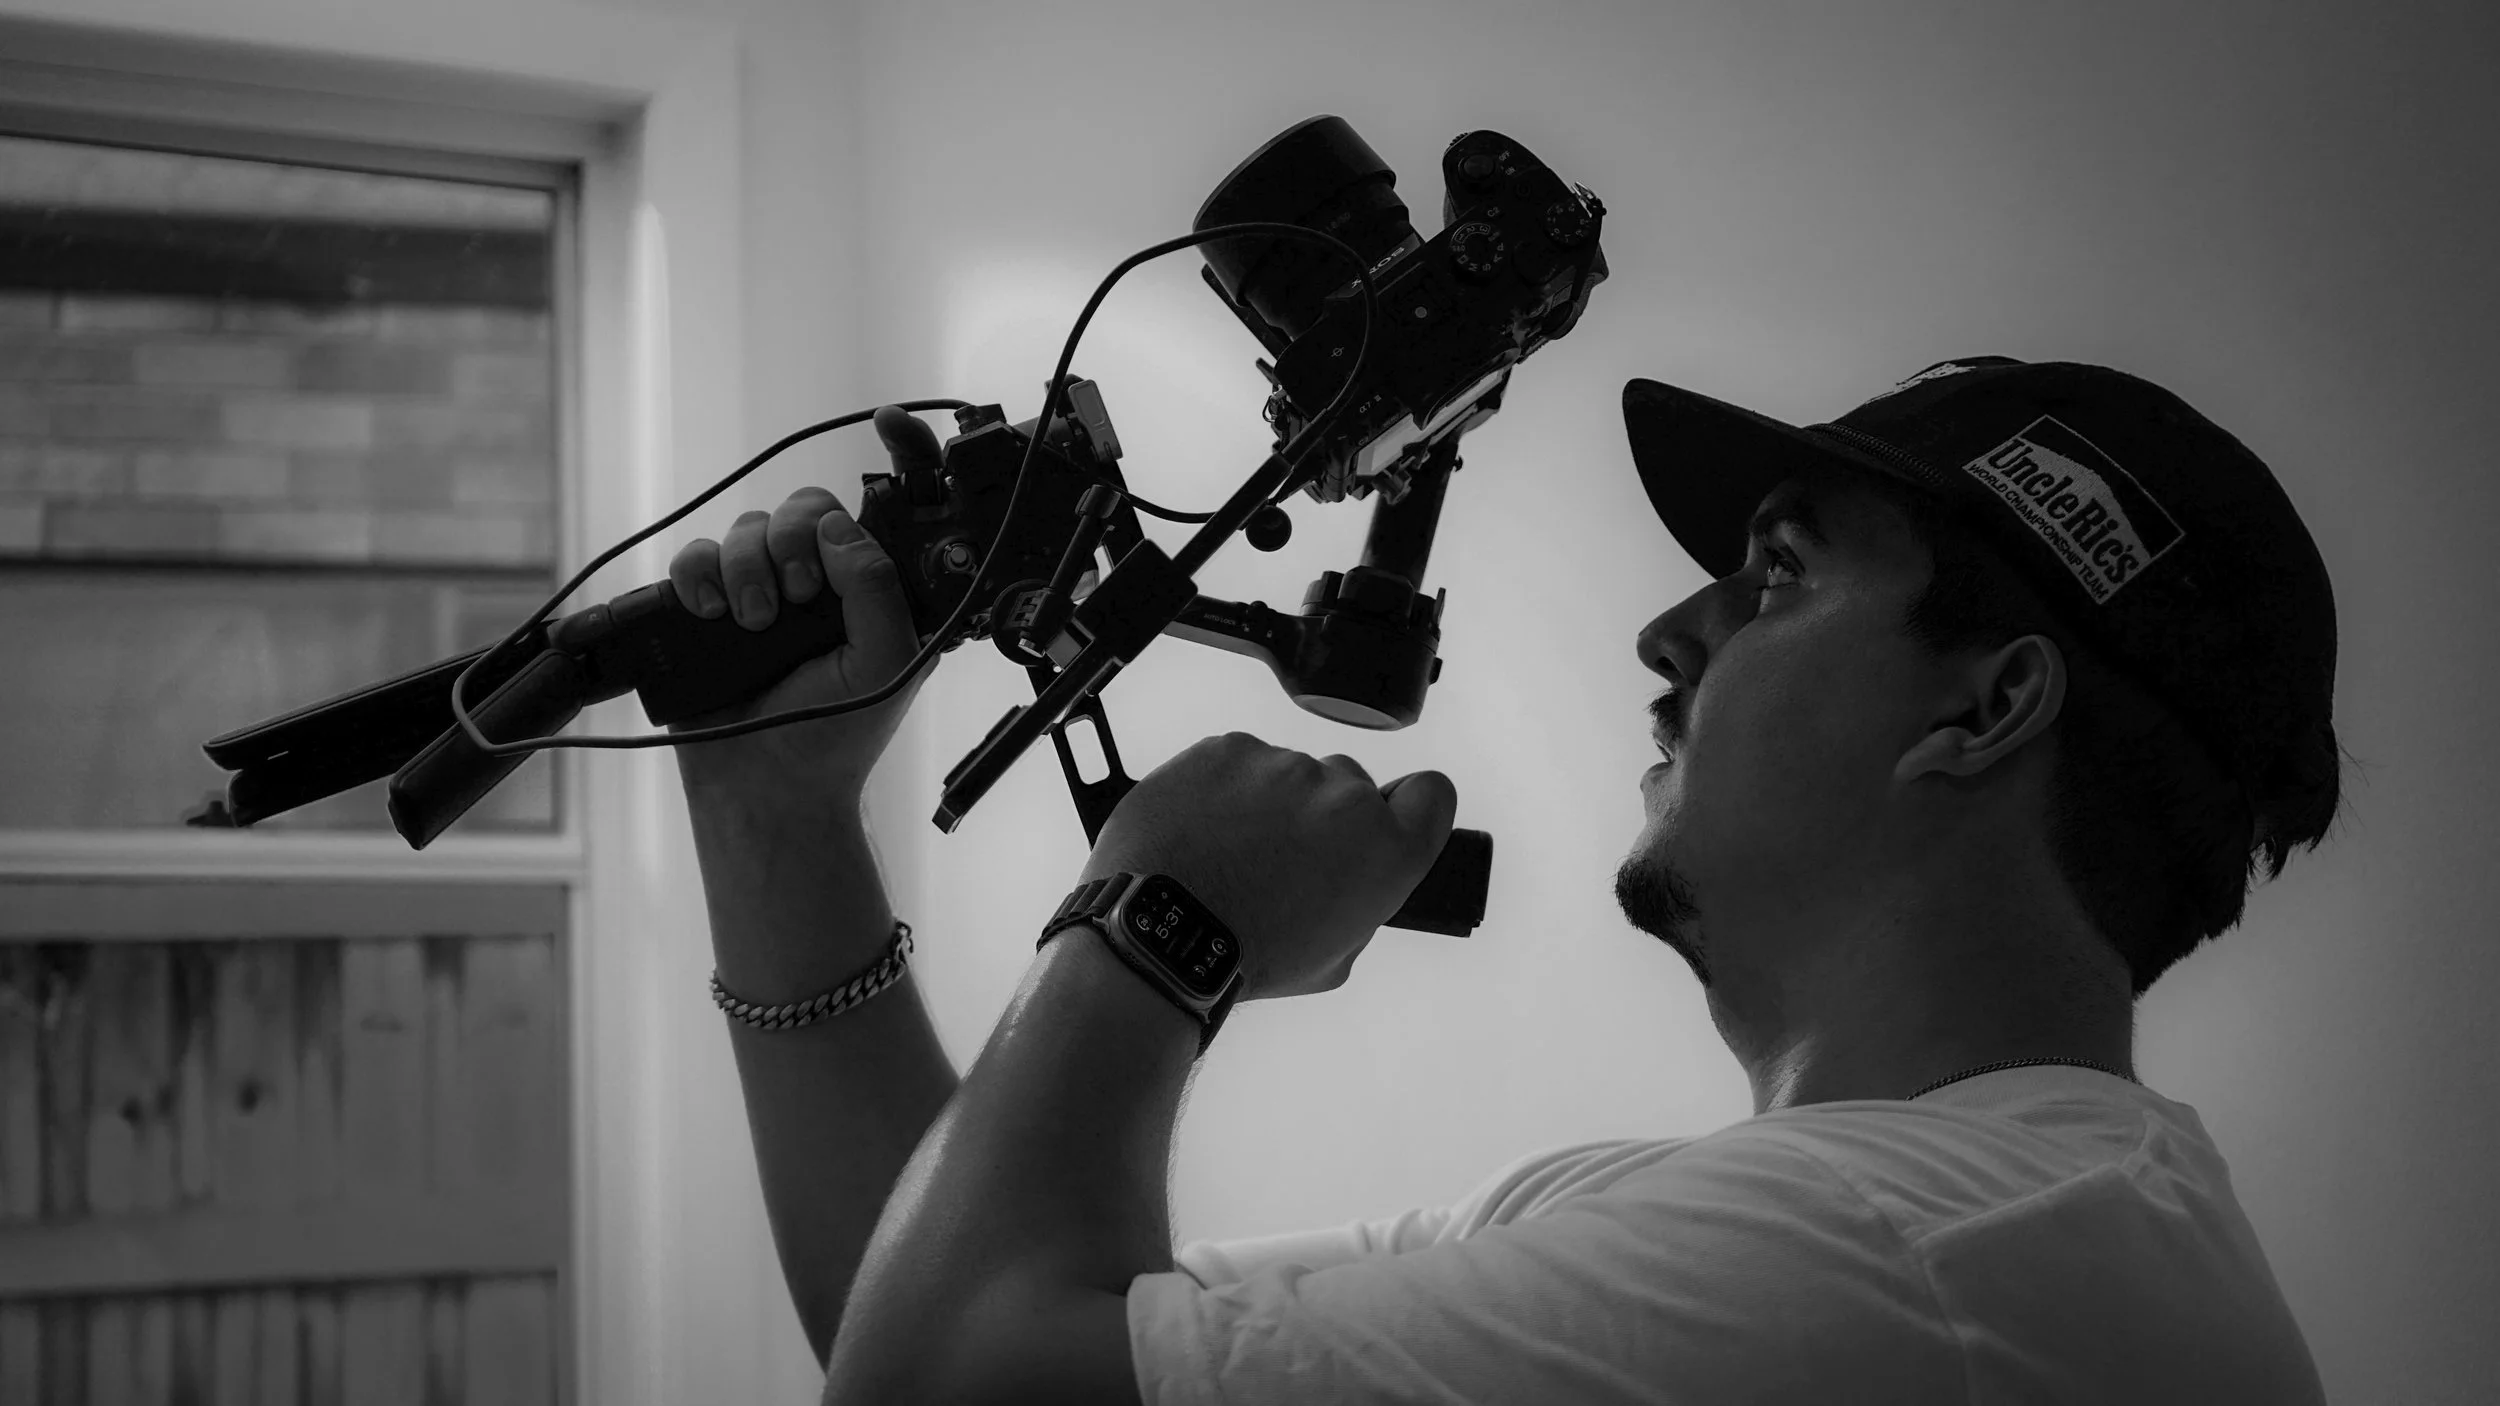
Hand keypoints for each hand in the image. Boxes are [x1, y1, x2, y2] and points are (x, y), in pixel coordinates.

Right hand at [666, 405, 943, 801]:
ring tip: (755, 622)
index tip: (890, 420)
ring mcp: (765, 590)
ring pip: (751, 526)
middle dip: (797, 539)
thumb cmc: (836, 736)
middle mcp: (824, 581)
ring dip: (750, 566)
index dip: (904, 455)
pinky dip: (700, 575)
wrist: (763, 791)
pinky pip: (696, 554)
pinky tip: (712, 612)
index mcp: (880, 589)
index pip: (895, 508)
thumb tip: (837, 527)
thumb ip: (878, 590)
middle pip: (807, 506)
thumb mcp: (887, 664)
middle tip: (801, 596)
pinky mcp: (709, 605)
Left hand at [1076, 732, 1456, 1000]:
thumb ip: (1357, 902)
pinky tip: (1199, 832)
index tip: (1385, 821)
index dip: (1410, 807)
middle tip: (1278, 861)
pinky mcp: (1228, 748)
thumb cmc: (1246, 957)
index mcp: (1385, 851)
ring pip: (1286, 775)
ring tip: (1225, 854)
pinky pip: (1237, 762)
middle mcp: (1344, 797)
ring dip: (1266, 803)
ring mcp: (1283, 764)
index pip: (1434, 794)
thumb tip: (1345, 878)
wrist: (1159, 934)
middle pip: (1349, 787)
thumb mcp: (1333, 958)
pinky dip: (1221, 790)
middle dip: (1322, 816)